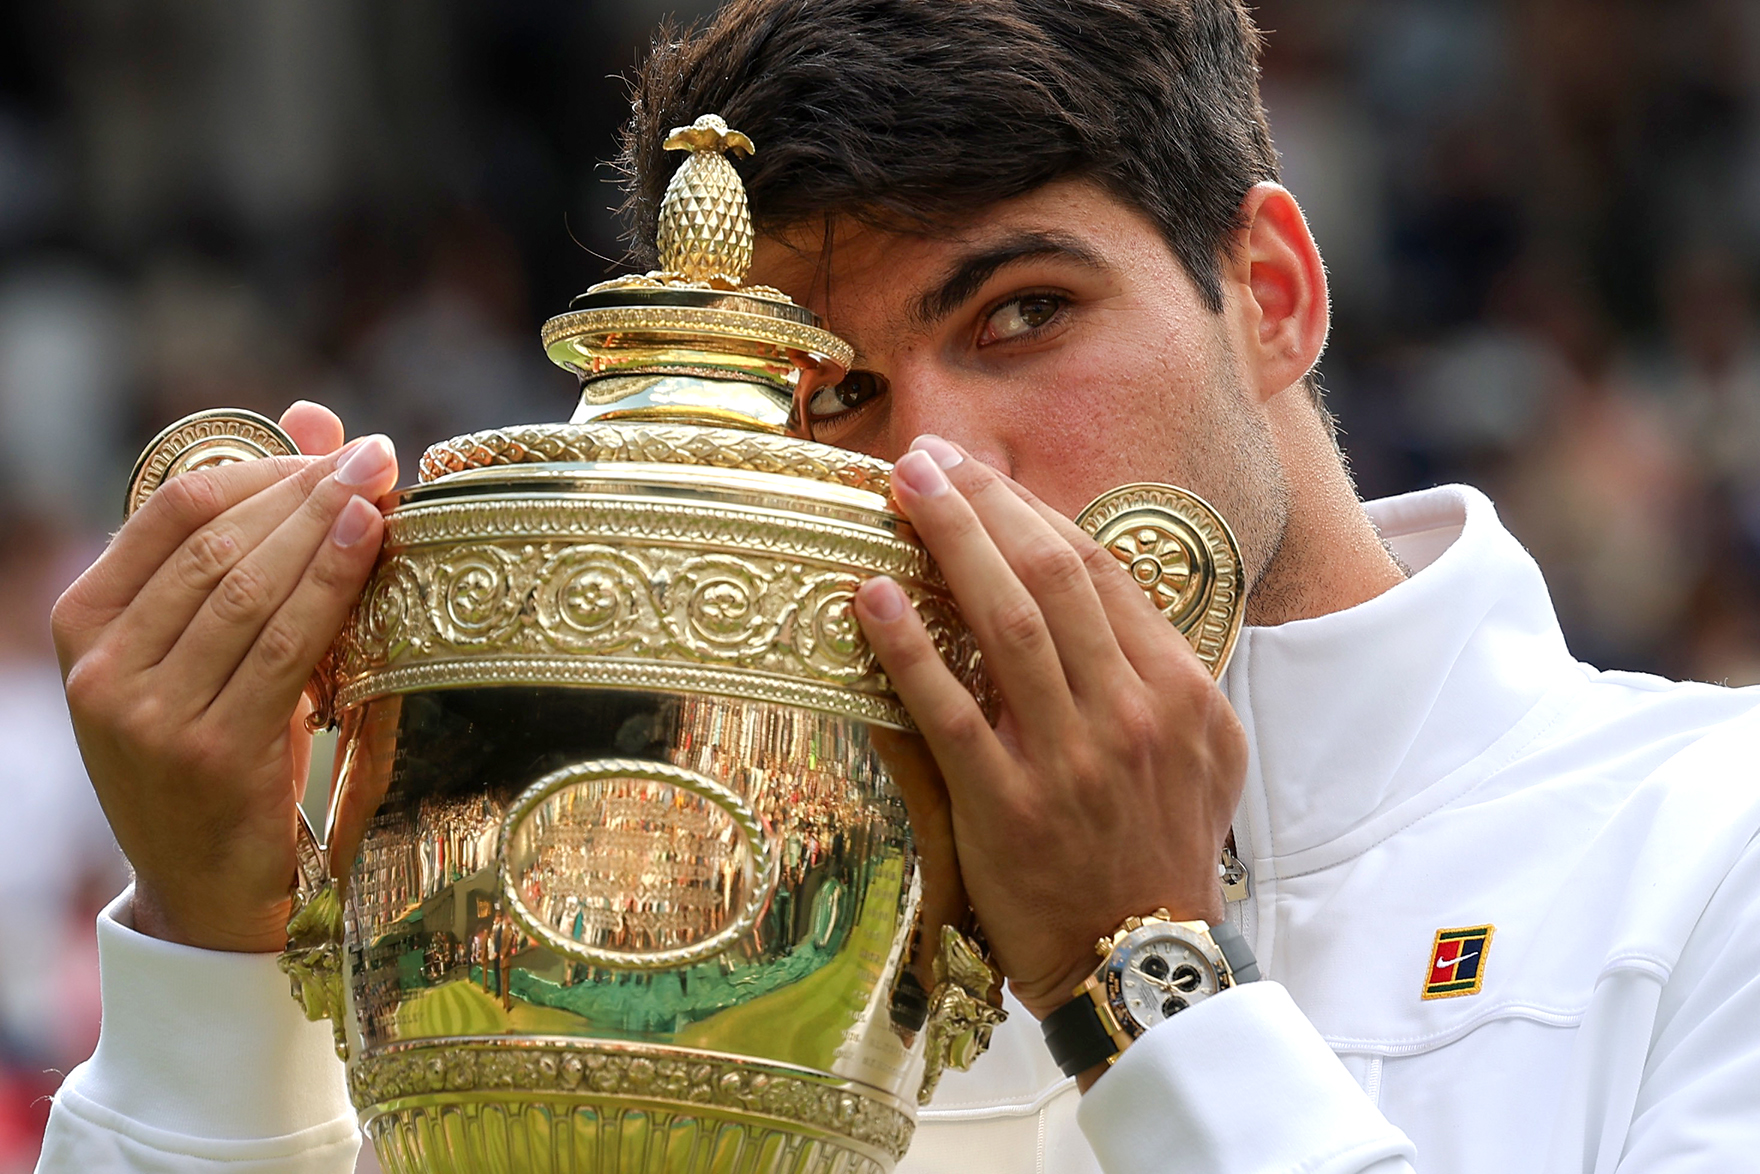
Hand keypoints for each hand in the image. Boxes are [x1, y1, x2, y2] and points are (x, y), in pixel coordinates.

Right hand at [52, 402, 398, 952]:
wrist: (209, 891)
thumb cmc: (222, 750)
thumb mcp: (217, 646)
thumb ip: (252, 534)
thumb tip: (316, 414)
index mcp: (84, 622)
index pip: (174, 505)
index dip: (263, 464)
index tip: (336, 447)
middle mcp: (101, 666)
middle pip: (218, 540)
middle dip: (306, 487)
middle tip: (377, 455)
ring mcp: (149, 714)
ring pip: (251, 585)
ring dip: (325, 524)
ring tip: (383, 482)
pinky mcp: (212, 753)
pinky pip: (285, 645)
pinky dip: (331, 581)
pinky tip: (370, 538)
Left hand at [854, 435, 1245, 1020]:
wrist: (1141, 962)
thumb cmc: (1159, 853)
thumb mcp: (1202, 757)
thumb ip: (1157, 675)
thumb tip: (1101, 599)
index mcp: (1180, 692)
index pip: (1098, 571)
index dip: (1032, 510)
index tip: (981, 473)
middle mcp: (1131, 714)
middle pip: (1052, 577)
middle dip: (985, 504)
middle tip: (926, 459)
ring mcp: (1070, 761)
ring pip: (1009, 625)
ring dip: (950, 544)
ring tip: (901, 490)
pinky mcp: (1009, 807)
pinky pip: (950, 712)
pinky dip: (909, 648)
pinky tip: (871, 596)